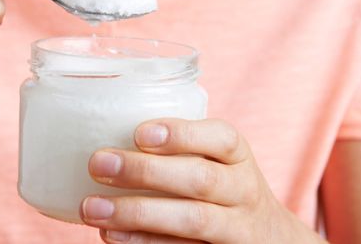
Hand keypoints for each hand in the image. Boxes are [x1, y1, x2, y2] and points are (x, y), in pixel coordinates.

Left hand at [82, 118, 325, 242]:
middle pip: (201, 179)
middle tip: (99, 164)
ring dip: (137, 213)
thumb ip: (178, 147)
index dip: (181, 134)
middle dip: (147, 172)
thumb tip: (102, 128)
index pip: (221, 138)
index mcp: (237, 156)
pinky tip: (111, 234)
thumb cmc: (222, 184)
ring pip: (192, 219)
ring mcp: (236, 228)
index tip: (139, 133)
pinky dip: (144, 242)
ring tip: (92, 207)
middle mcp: (243, 190)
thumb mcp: (216, 158)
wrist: (267, 237)